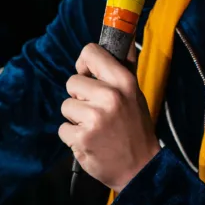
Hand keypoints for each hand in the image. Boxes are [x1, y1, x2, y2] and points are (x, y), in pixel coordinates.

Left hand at [59, 43, 159, 191]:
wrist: (141, 169)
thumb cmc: (136, 128)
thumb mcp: (136, 94)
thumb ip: (125, 66)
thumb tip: (126, 35)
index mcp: (124, 82)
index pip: (90, 52)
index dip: (84, 64)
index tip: (88, 76)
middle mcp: (110, 97)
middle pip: (72, 82)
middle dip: (80, 97)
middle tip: (98, 111)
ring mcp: (94, 119)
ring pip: (65, 106)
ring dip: (76, 118)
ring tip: (96, 128)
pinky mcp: (81, 139)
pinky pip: (63, 128)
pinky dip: (73, 137)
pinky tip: (91, 141)